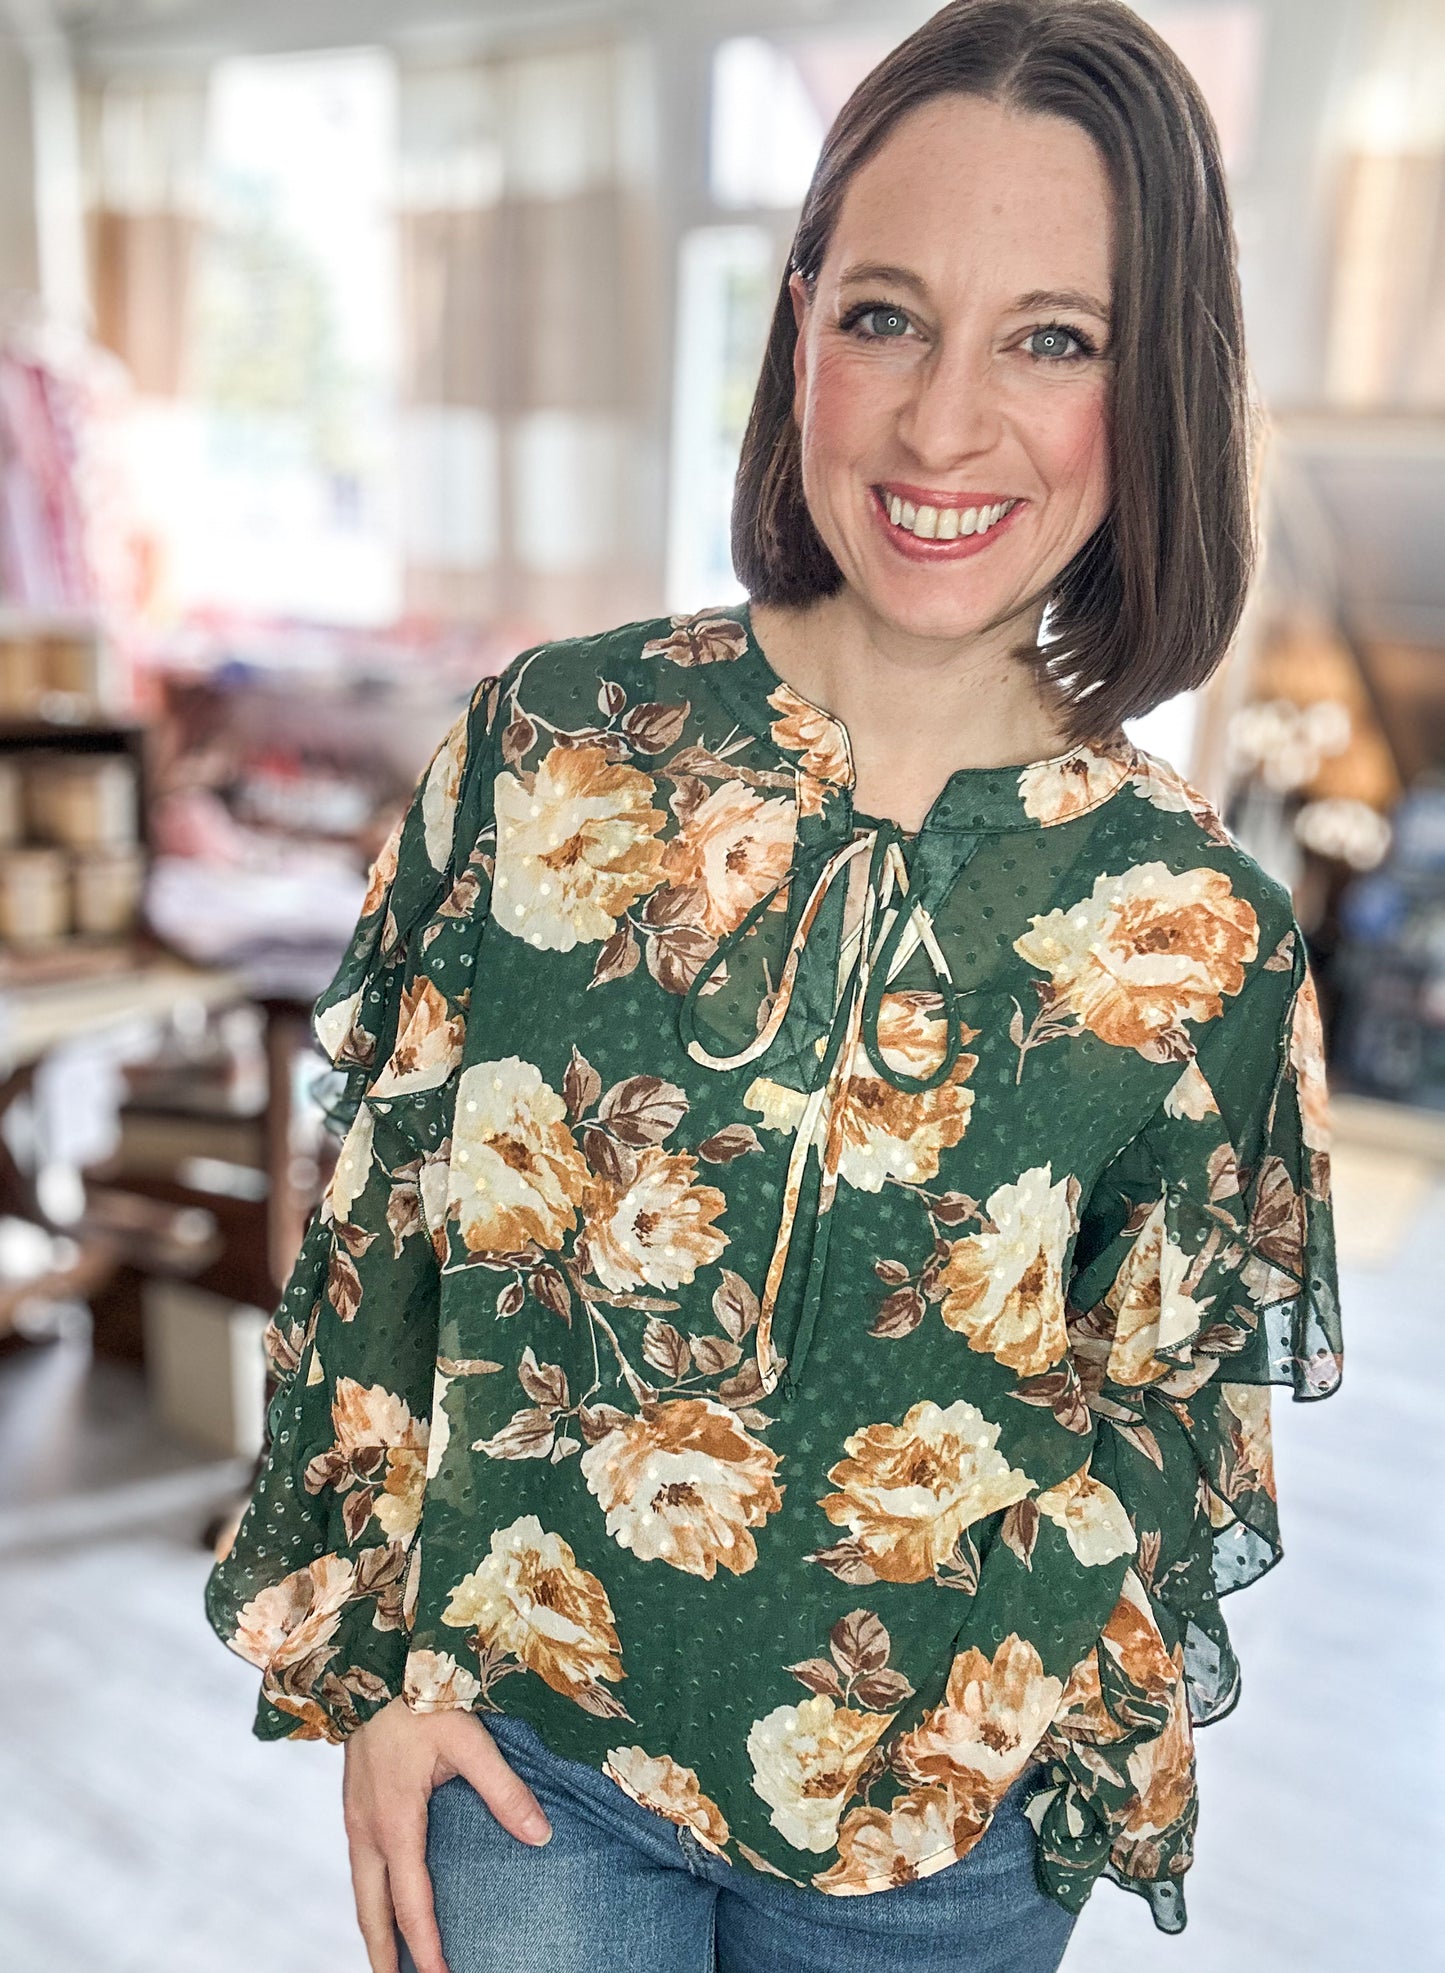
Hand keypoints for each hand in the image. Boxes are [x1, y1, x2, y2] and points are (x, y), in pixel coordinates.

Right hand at [343, 1696, 552, 1972]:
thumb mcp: (468, 1739)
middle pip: (371, 1912)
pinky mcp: (354, 1801)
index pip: (411, 1904)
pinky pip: (361, 1865)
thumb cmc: (420, 1693)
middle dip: (384, 1957)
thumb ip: (504, 1789)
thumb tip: (540, 1836)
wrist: (370, 1658)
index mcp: (395, 1821)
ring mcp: (355, 1815)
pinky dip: (372, 1896)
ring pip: (361, 1891)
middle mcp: (366, 1828)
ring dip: (375, 1930)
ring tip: (391, 1963)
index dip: (426, 1949)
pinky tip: (387, 1898)